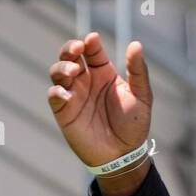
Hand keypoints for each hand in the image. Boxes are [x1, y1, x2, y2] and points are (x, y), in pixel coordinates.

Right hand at [47, 32, 152, 179]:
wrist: (123, 155)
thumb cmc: (133, 125)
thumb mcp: (141, 97)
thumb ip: (138, 71)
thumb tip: (136, 44)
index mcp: (104, 73)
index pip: (92, 50)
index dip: (90, 43)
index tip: (92, 40)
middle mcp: (86, 80)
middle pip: (70, 56)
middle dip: (70, 48)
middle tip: (77, 49)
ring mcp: (74, 94)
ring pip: (58, 71)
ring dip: (62, 66)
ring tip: (74, 70)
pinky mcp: (64, 110)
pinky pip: (54, 95)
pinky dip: (57, 91)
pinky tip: (67, 93)